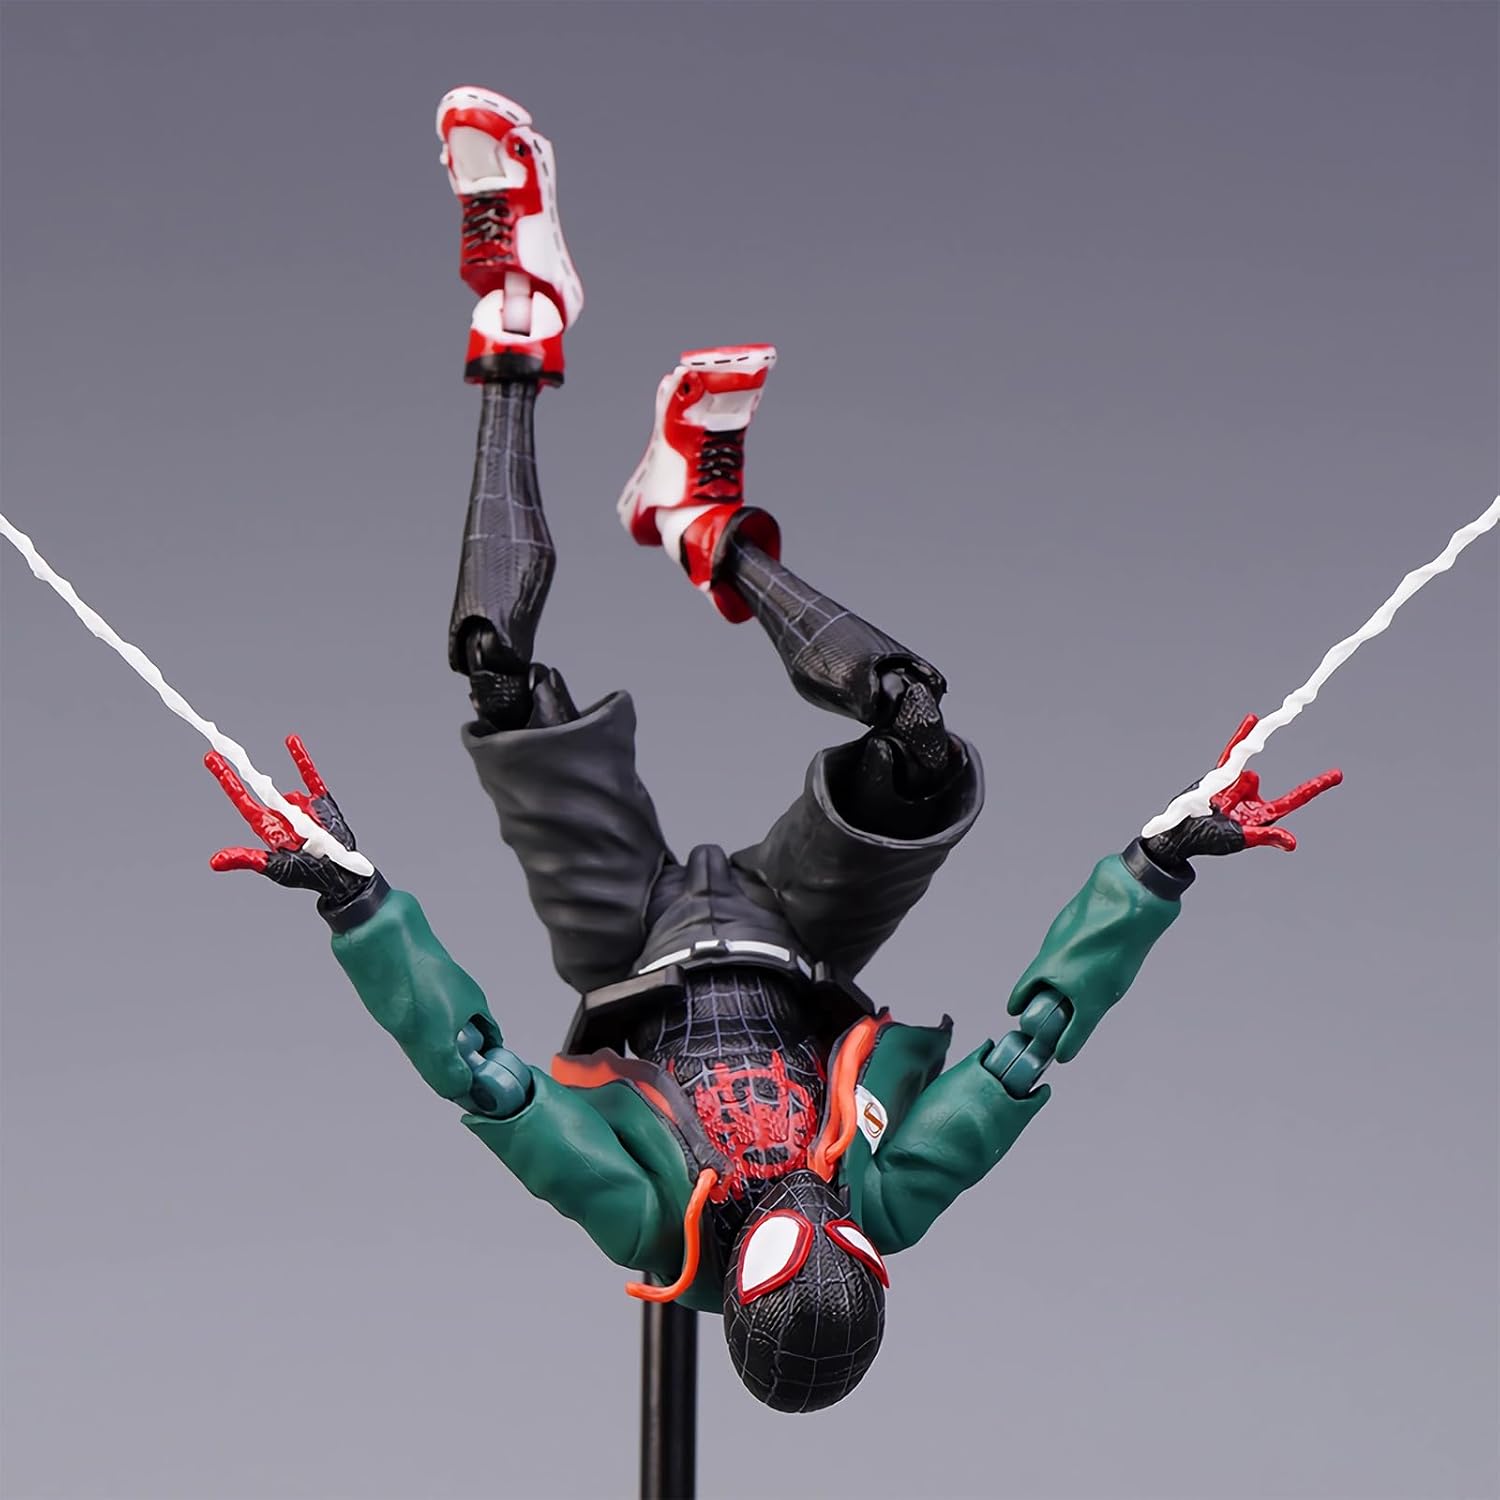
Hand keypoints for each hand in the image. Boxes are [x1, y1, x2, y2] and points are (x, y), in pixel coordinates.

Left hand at [205, 736, 380, 918]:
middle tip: (220, 748)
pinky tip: (292, 742)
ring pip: (284, 783)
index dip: (227, 781)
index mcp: (268, 828)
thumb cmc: (308, 875)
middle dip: (238, 768)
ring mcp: (300, 806)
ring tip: (291, 770)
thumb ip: (247, 859)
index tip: (211, 759)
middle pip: (256, 786)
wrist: (342, 875)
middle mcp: (280, 813)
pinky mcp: (320, 802)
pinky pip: (311, 778)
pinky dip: (302, 760)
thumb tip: (214, 861)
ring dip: (278, 774)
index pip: (242, 800)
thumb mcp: (275, 868)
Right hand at [1143, 713, 1342, 869]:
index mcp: (1261, 815)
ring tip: (1216, 801)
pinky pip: (1232, 754)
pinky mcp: (1219, 776)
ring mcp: (1235, 786)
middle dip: (1247, 787)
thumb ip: (1266, 837)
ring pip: (1244, 770)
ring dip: (1233, 781)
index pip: (1294, 799)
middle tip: (1234, 799)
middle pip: (1259, 784)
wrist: (1179, 834)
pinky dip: (1241, 737)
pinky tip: (1252, 720)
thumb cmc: (1208, 841)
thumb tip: (1292, 842)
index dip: (1315, 786)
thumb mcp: (1240, 839)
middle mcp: (1250, 799)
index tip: (1337, 773)